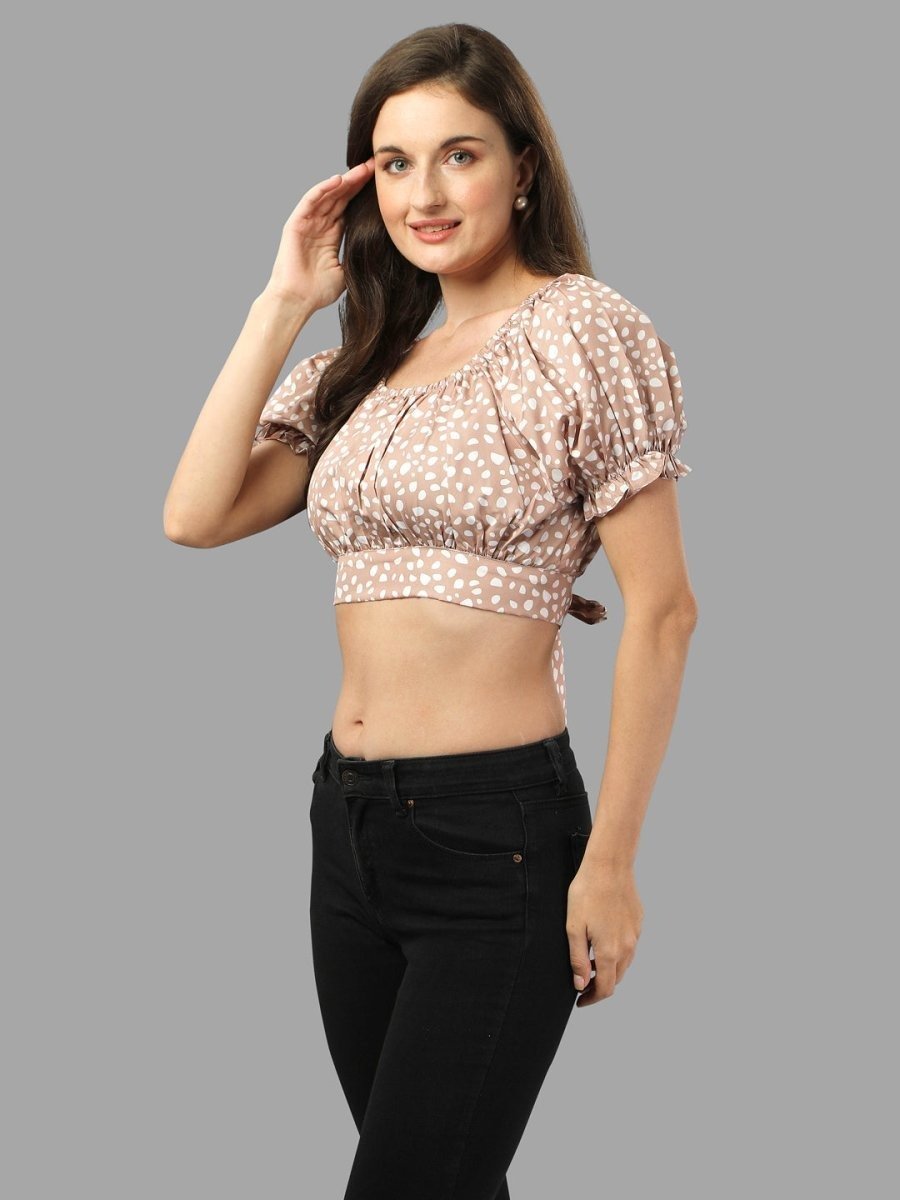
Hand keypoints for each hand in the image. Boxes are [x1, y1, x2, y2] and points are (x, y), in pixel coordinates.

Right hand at [263, 158, 375, 311]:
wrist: (297, 301)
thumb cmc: (317, 292)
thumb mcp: (346, 272)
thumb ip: (356, 257)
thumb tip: (378, 253)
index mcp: (331, 234)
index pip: (349, 208)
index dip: (362, 194)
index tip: (380, 183)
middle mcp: (319, 225)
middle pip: (340, 196)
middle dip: (356, 181)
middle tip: (374, 166)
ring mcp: (307, 223)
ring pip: (327, 195)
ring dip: (344, 181)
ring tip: (361, 169)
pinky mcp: (295, 224)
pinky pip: (310, 201)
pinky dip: (323, 189)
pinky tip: (338, 180)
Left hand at [567, 862, 642, 1006]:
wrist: (609, 865)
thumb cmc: (586, 893)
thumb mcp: (573, 927)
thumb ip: (577, 959)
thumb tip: (581, 985)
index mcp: (609, 951)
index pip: (605, 988)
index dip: (592, 999)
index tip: (580, 1001)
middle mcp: (627, 947)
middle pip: (616, 978)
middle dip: (600, 986)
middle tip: (583, 985)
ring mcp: (635, 934)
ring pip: (625, 963)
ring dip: (610, 970)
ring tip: (591, 965)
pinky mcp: (638, 922)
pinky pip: (629, 946)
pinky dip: (618, 953)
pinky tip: (604, 942)